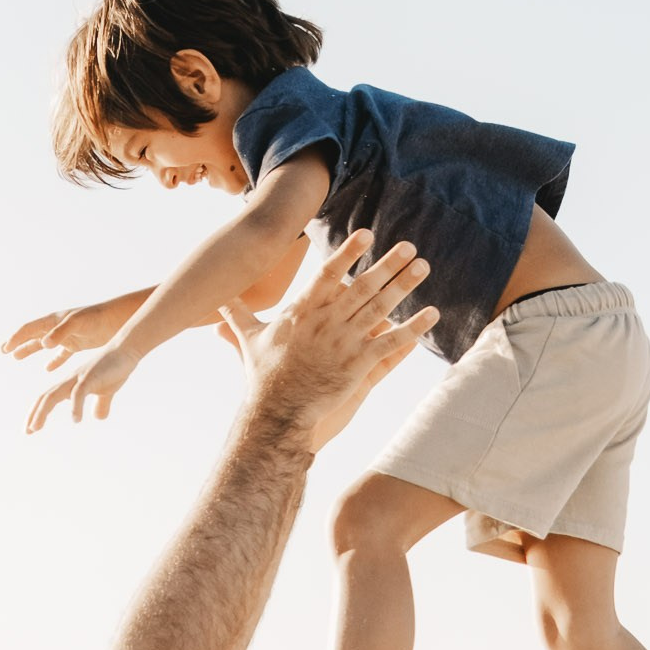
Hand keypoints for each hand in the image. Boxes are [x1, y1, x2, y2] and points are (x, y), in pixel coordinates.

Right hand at [1, 294, 139, 371]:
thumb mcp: (77, 324)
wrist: (117, 319)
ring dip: (30, 349)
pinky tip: (49, 369)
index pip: (29, 329)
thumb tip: (43, 344)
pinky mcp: (77, 343)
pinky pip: (61, 354)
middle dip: (18, 342)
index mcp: (54, 321)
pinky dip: (54, 361)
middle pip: (32, 335)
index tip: (5, 348)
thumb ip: (60, 333)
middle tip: (3, 350)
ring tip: (16, 357)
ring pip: (43, 344)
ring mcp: (66, 336)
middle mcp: (57, 327)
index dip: (16, 338)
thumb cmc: (97, 319)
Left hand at [26, 343, 141, 432]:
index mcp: (71, 384)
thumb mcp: (107, 391)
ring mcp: (79, 378)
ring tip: (36, 427)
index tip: (30, 429)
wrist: (127, 351)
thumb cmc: (115, 368)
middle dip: (34, 414)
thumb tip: (98, 417)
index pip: (47, 398)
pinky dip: (74, 407)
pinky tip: (75, 420)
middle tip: (28, 431)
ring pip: (54, 395)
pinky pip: (78, 393)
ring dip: (43, 412)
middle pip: (46, 397)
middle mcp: (70, 381)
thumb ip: (101, 404)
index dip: (37, 412)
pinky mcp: (91, 377)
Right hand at [215, 230, 434, 450]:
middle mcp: (325, 322)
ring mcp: (343, 343)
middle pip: (362, 286)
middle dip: (387, 264)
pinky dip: (413, 328)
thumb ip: (237, 316)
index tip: (367, 234)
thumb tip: (217, 300)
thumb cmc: (262, 379)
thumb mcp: (248, 342)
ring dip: (403, 286)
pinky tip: (432, 314)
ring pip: (380, 308)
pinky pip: (391, 343)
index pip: (328, 275)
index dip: (348, 253)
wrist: (275, 415)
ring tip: (423, 267)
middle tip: (409, 246)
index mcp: (302, 313)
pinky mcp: (357, 365)